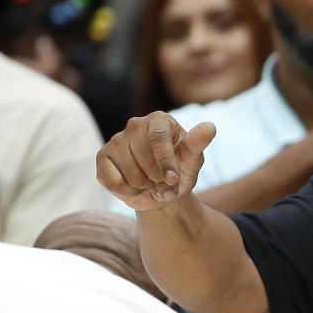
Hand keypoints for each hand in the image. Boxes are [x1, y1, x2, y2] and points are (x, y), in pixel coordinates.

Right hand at [96, 112, 216, 210]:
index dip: (166, 162)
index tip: (173, 179)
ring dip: (147, 187)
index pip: (158, 138)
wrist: (162, 189)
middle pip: (145, 159)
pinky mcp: (103, 158)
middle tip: (167, 184)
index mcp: (159, 120)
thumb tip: (210, 127)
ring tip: (153, 185)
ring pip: (131, 174)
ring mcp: (116, 140)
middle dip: (160, 180)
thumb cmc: (180, 169)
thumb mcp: (193, 159)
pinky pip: (114, 181)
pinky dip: (129, 192)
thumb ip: (198, 144)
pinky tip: (136, 187)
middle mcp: (135, 125)